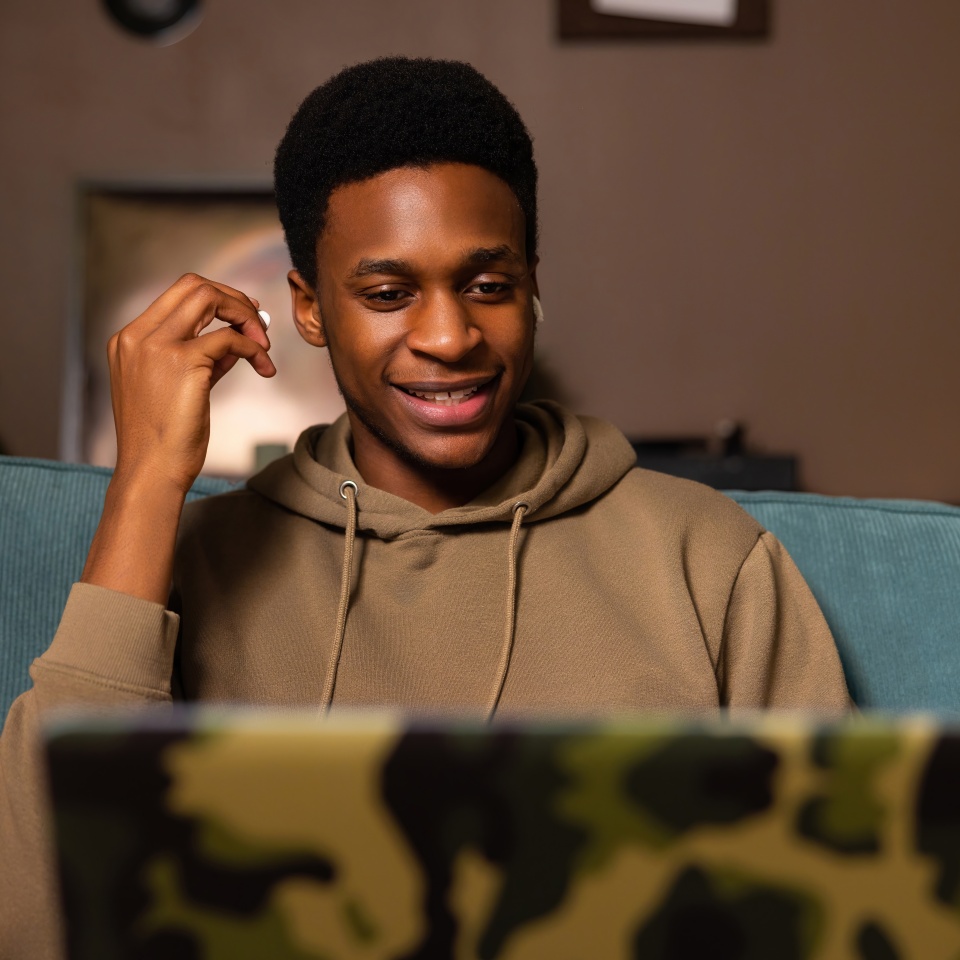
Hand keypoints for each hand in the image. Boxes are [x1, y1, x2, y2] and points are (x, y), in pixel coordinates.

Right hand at [107, 272, 275, 493]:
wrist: (151, 470)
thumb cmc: (164, 439)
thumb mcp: (178, 389)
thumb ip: (202, 360)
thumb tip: (234, 340)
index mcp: (128, 340)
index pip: (177, 294)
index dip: (218, 298)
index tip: (244, 316)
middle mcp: (137, 336)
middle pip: (193, 284)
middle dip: (233, 298)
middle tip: (259, 323)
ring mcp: (156, 345)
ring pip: (209, 297)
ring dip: (245, 316)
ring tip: (263, 345)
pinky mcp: (182, 361)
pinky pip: (230, 338)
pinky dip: (253, 349)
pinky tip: (264, 367)